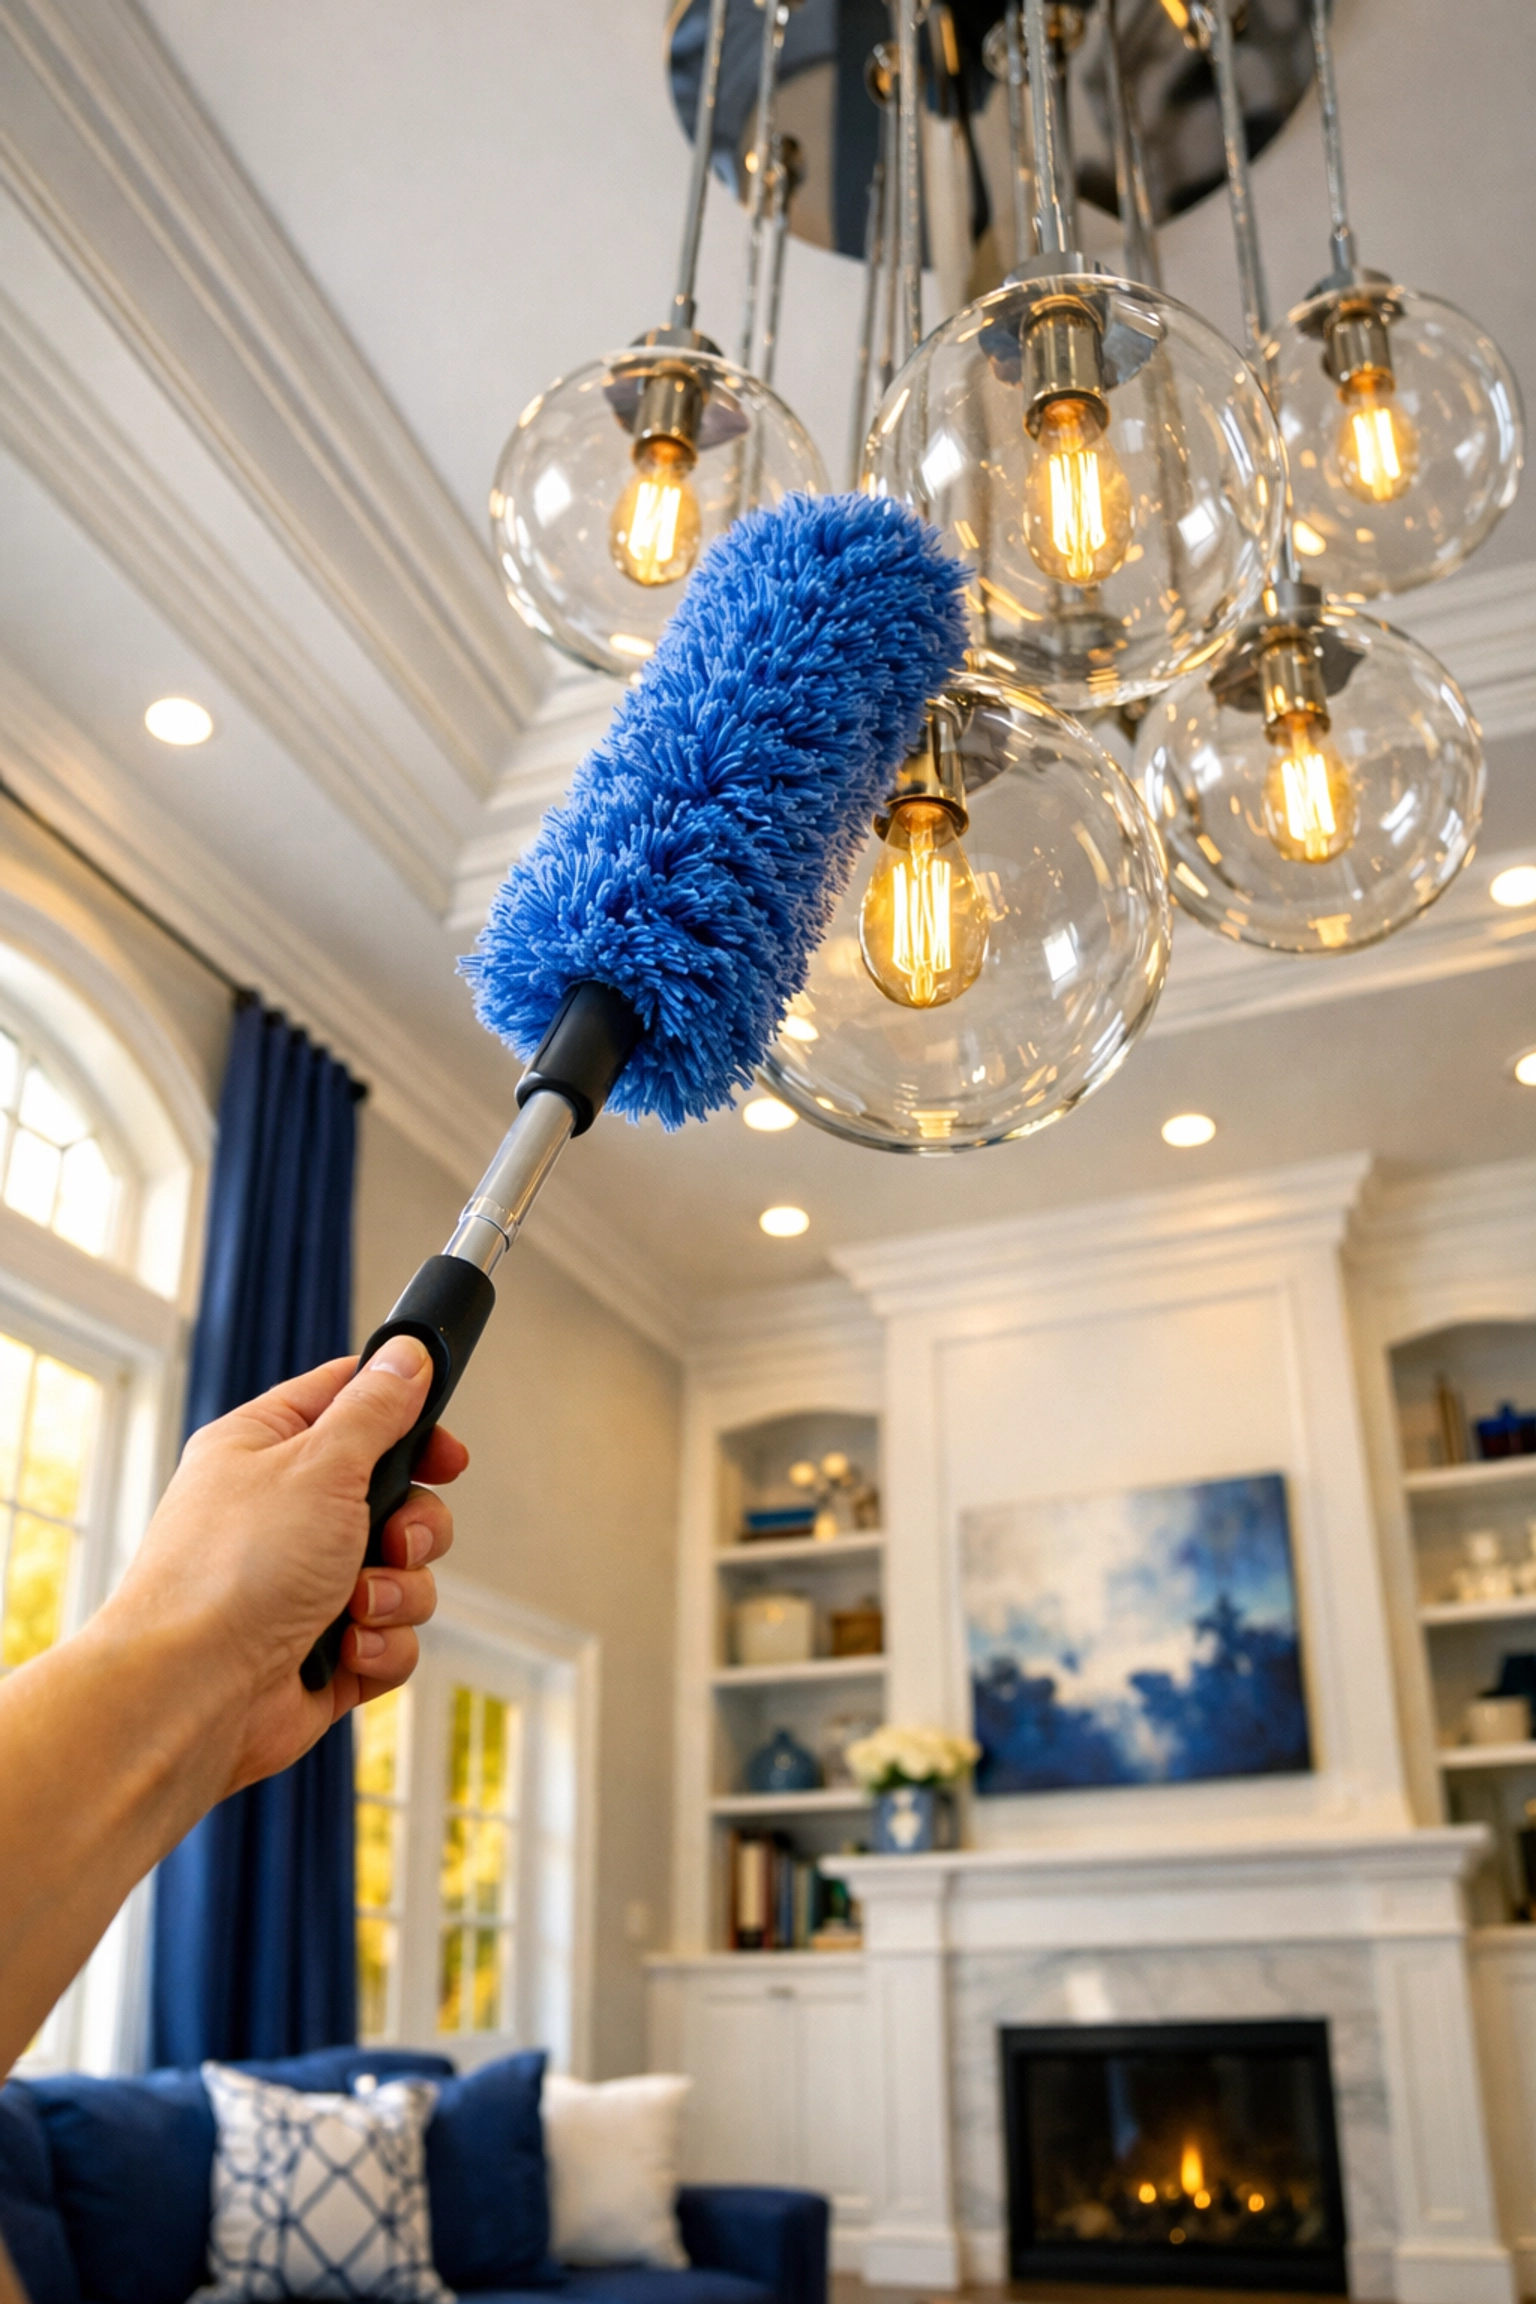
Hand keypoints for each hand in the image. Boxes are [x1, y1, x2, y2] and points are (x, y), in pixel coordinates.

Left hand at [106, 1339, 467, 1794]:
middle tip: (394, 1540)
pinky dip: (381, 1645)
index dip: (407, 1419)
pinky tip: (345, 1650)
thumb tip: (407, 1355)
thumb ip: (376, 1409)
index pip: (351, 1405)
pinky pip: (393, 1636)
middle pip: (397, 1496)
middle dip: (414, 1526)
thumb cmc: (230, 1575)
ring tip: (356, 1606)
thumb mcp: (320, 1465)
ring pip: (404, 1572)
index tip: (444, 1451)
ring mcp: (306, 1586)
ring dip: (397, 1592)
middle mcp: (286, 1515)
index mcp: (267, 1451)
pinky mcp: (327, 1650)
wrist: (191, 1696)